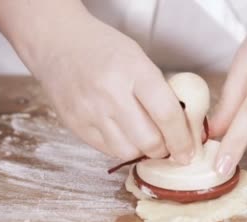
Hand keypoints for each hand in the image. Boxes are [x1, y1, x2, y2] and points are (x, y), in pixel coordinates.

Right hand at [0, 1, 192, 161]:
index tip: (188, 152)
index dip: (182, 139)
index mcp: (134, 72)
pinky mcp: (76, 125)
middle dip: (165, 150)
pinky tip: (125, 136)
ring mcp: (90, 112)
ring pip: (128, 152)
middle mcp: (110, 94)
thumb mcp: (140, 60)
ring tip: (146, 141)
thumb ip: (160, 92)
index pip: (167, 115)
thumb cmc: (104, 49)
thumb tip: (183, 128)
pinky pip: (107, 150)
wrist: (57, 42)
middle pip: (149, 141)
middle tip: (169, 147)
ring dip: (143, 152)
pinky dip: (122, 148)